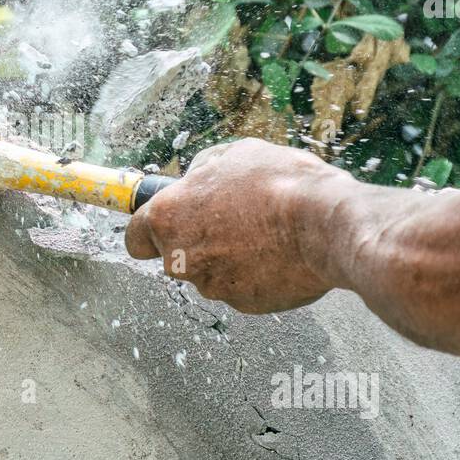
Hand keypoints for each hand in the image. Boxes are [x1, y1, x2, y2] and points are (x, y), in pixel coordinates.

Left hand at [124, 138, 347, 312]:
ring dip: (229, 257)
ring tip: (264, 232)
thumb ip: (203, 171)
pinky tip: (278, 253)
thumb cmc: (279, 184)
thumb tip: (198, 178)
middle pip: (175, 256)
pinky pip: (242, 287)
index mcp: (168, 217)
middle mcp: (180, 257)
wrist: (325, 224)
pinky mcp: (243, 304)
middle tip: (232, 219)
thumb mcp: (234, 154)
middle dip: (197, 241)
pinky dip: (255, 275)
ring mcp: (211, 285)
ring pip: (210, 272)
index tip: (161, 228)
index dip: (149, 232)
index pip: (134, 238)